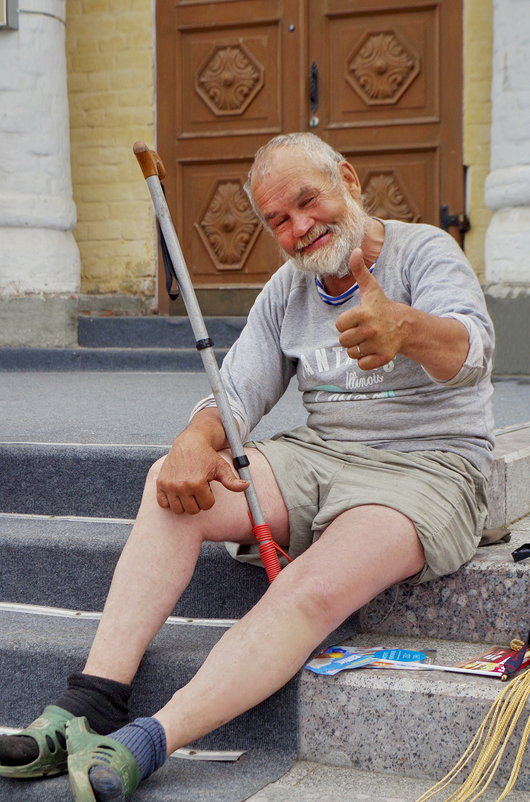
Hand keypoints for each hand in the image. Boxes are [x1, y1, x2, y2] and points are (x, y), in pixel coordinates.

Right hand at [156, 430, 248, 514]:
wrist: (190, 442)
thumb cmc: (207, 455)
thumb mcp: (221, 467)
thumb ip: (232, 480)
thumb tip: (246, 486)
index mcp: (197, 483)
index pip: (207, 506)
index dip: (209, 497)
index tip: (207, 486)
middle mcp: (181, 486)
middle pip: (193, 510)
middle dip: (198, 501)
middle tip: (198, 487)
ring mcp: (169, 486)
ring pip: (178, 510)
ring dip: (185, 503)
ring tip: (188, 490)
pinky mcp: (160, 484)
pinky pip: (164, 504)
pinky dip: (170, 501)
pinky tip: (177, 492)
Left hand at [336, 248, 406, 369]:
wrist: (407, 326)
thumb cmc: (383, 307)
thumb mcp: (371, 289)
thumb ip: (360, 271)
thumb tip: (355, 250)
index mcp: (364, 313)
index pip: (339, 325)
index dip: (346, 323)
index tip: (358, 318)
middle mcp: (371, 330)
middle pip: (343, 341)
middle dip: (351, 337)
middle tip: (363, 330)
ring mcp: (377, 345)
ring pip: (352, 353)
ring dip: (358, 348)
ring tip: (369, 339)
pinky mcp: (383, 358)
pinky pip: (361, 365)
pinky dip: (365, 360)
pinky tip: (373, 349)